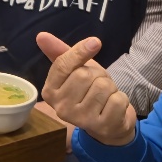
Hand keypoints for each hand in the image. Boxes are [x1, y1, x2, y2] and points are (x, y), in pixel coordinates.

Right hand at [38, 32, 136, 146]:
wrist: (108, 124)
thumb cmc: (89, 92)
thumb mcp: (75, 70)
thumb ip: (59, 53)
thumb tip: (41, 35)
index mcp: (50, 92)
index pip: (62, 64)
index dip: (80, 50)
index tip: (95, 42)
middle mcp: (61, 108)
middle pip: (84, 74)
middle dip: (97, 75)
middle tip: (96, 86)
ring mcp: (81, 120)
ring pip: (103, 86)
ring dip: (110, 87)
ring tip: (105, 97)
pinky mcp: (102, 127)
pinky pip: (117, 100)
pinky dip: (121, 99)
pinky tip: (114, 108)